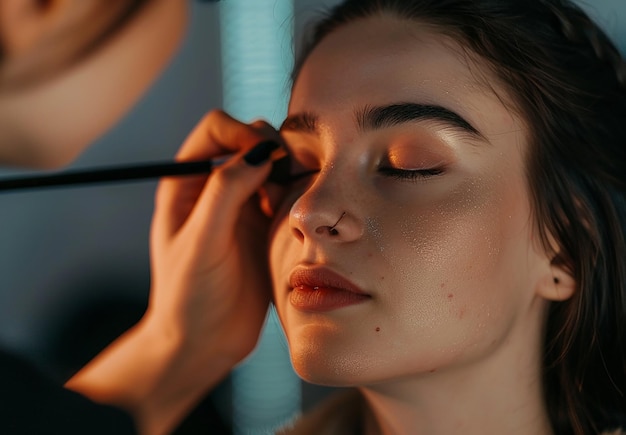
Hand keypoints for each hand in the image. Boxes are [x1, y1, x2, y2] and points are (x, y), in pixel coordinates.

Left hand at [147, 109, 279, 367]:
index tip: (265, 160)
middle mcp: (214, 187)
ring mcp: (242, 205)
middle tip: (281, 186)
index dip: (243, 135)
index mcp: (186, 182)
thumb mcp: (201, 242)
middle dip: (271, 152)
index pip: (217, 129)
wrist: (204, 342)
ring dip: (287, 176)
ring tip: (285, 209)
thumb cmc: (189, 296)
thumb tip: (260, 152)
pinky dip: (297, 198)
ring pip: (274, 165)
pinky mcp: (264, 226)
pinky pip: (287, 195)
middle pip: (250, 140)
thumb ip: (226, 192)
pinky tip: (293, 223)